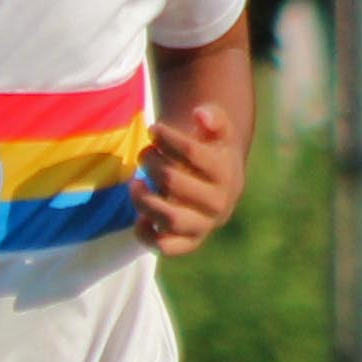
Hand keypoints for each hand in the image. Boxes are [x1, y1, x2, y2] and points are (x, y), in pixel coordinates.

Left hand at [132, 99, 244, 255]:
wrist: (219, 183)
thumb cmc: (212, 151)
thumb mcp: (218, 131)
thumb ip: (214, 118)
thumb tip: (200, 114)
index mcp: (226, 173)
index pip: (191, 153)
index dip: (166, 137)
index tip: (153, 129)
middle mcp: (219, 203)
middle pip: (173, 182)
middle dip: (150, 163)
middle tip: (144, 154)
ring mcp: (204, 225)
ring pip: (169, 219)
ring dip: (143, 200)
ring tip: (134, 184)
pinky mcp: (189, 242)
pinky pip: (165, 247)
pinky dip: (146, 233)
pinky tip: (140, 215)